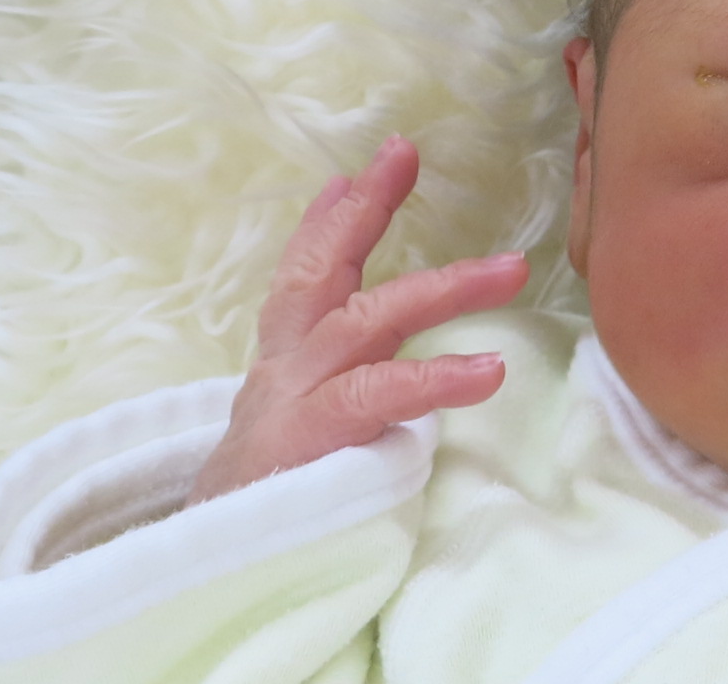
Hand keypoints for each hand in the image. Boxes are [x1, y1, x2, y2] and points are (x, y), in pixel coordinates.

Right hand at [188, 136, 530, 505]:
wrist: (216, 576)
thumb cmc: (280, 493)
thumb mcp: (309, 419)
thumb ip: (352, 366)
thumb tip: (404, 321)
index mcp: (286, 359)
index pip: (308, 272)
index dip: (335, 215)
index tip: (375, 162)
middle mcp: (284, 368)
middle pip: (321, 273)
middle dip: (364, 210)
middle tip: (403, 152)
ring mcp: (293, 403)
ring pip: (365, 323)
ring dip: (441, 287)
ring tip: (510, 270)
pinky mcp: (311, 446)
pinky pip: (377, 399)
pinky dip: (435, 379)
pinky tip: (488, 371)